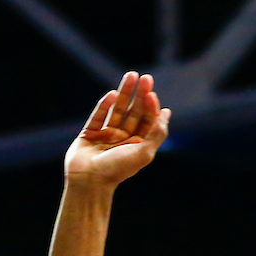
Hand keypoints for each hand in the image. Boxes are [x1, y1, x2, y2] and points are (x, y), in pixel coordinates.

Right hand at [64, 72, 170, 187]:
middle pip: (134, 112)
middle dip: (140, 95)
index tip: (152, 93)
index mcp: (138, 145)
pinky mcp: (90, 133)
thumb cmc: (118, 169)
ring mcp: (106, 135)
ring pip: (117, 110)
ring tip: (131, 75)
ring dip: (124, 93)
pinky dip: (105, 105)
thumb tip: (166, 113)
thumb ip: (156, 133)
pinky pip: (98, 116)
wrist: (89, 181)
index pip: (147, 121)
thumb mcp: (144, 153)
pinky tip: (112, 94)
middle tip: (146, 78)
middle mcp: (124, 139)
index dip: (151, 107)